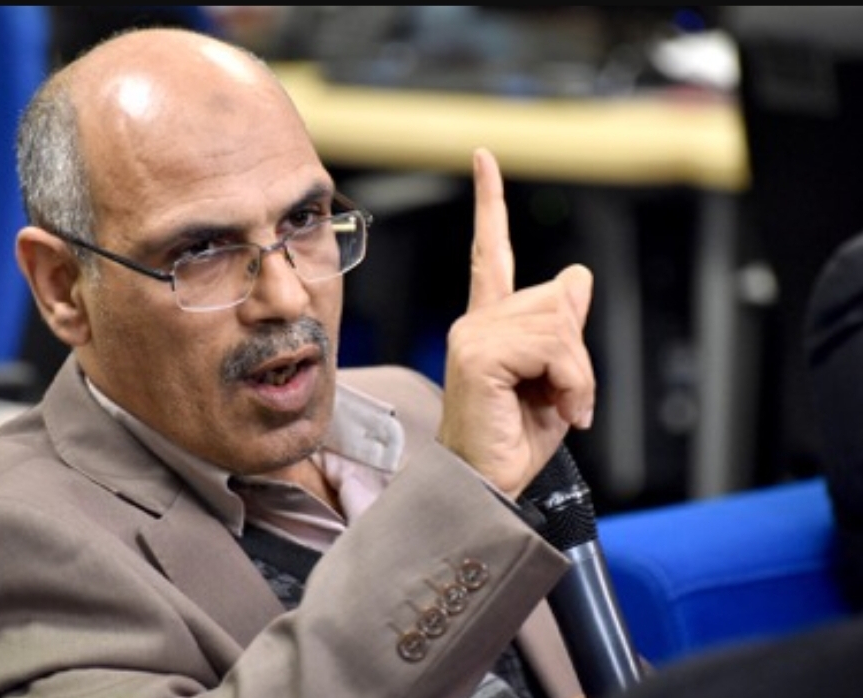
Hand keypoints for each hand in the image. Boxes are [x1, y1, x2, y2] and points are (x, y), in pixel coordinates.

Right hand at [436, 148, 595, 498]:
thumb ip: (563, 329)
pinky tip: (558, 411)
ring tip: (564, 410)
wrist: (486, 488)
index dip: (490, 205)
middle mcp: (475, 322)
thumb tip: (578, 276)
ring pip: (560, 325)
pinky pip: (554, 346)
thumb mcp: (556, 381)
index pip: (490, 253)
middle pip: (557, 301)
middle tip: (570, 401)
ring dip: (578, 375)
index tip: (485, 159)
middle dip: (580, 356)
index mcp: (488, 325)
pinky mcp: (478, 352)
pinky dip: (572, 383)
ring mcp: (473, 334)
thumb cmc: (513, 443)